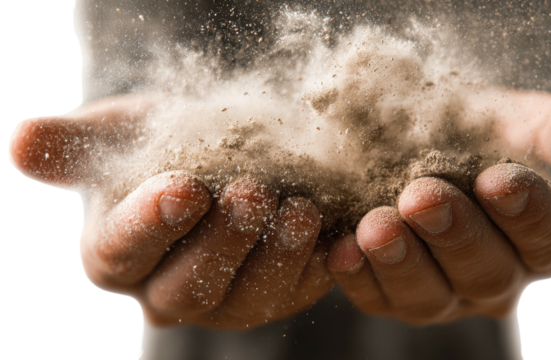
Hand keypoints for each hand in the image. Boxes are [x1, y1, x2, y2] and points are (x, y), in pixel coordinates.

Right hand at [8, 97, 332, 328]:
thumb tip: (23, 142)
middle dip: (223, 242)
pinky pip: (299, 289)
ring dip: (277, 256)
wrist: (215, 153)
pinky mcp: (277, 293)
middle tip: (251, 193)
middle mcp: (168, 292)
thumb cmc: (154, 145)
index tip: (184, 187)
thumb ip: (68, 146)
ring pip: (250, 296)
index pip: (123, 251)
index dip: (152, 223)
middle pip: (190, 285)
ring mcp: (227, 299)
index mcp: (117, 257)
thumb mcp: (111, 137)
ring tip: (300, 211)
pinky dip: (317, 266)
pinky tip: (334, 234)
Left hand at [326, 89, 550, 324]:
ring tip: (378, 224)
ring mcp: (441, 294)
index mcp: (535, 240)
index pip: (546, 240)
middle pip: (485, 273)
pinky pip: (375, 300)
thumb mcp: (506, 121)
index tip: (498, 179)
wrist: (401, 139)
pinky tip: (341, 249)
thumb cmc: (464, 132)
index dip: (527, 214)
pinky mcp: (390, 297)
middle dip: (455, 235)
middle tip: (423, 195)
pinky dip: (359, 277)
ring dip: (402, 262)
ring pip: (428, 299)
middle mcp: (493, 278)